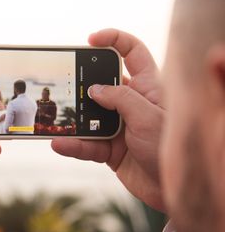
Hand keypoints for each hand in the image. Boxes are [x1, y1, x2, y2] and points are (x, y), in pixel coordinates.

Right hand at [51, 29, 165, 210]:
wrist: (176, 191)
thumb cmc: (171, 148)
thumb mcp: (147, 117)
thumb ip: (120, 99)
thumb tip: (94, 89)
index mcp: (149, 87)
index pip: (133, 53)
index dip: (113, 40)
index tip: (90, 40)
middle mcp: (133, 104)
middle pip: (103, 84)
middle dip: (83, 83)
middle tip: (65, 84)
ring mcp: (120, 127)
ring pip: (90, 117)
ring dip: (73, 120)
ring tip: (55, 120)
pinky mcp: (111, 150)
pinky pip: (87, 144)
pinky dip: (73, 145)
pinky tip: (60, 144)